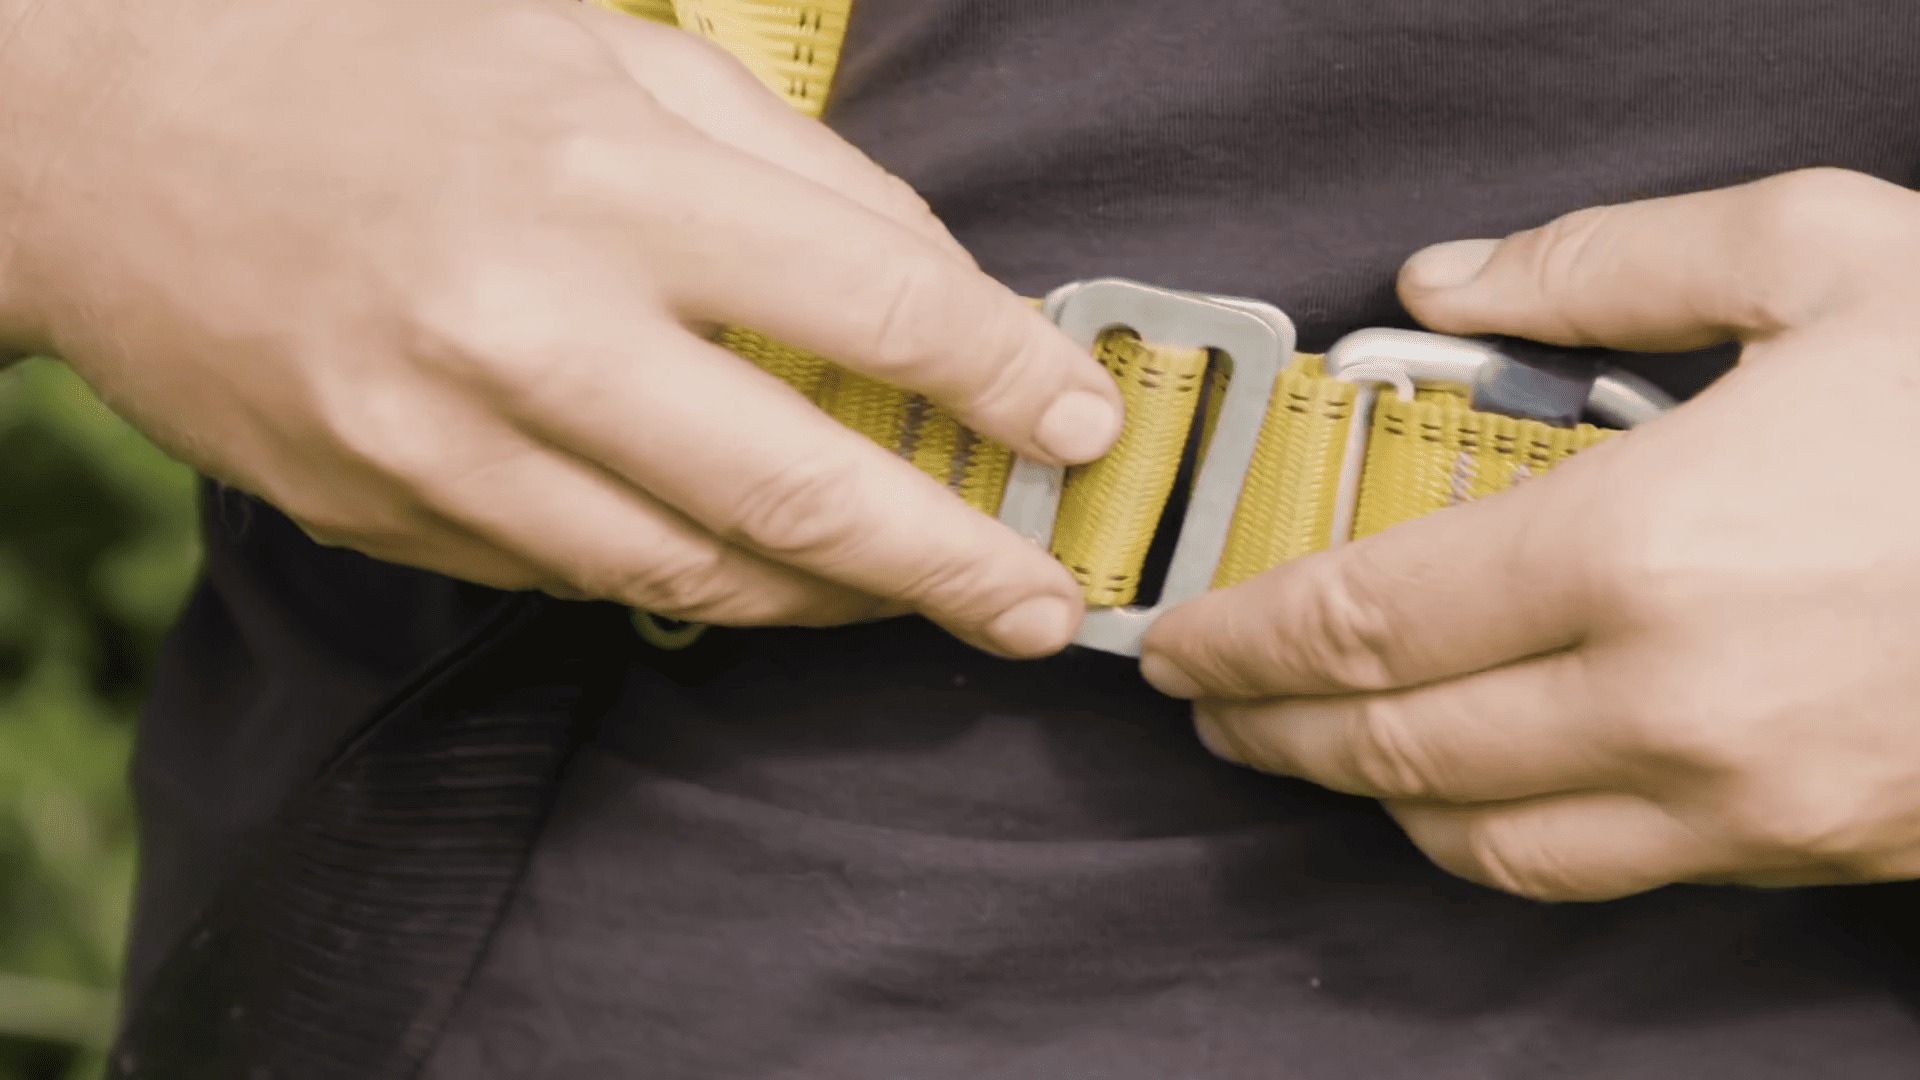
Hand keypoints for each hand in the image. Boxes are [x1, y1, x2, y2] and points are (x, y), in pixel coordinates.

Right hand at [0, 0, 1124, 655]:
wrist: (92, 131)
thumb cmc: (365, 55)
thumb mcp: (597, 49)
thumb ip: (780, 171)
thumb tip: (930, 288)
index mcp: (602, 177)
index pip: (872, 302)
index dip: (1003, 378)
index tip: (1079, 429)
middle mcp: (526, 327)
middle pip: (796, 489)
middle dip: (948, 563)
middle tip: (1037, 606)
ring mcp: (441, 444)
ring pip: (689, 573)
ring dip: (824, 596)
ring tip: (904, 591)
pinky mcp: (382, 514)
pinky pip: (574, 578)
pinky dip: (685, 578)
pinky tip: (742, 560)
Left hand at [1140, 168, 1919, 899]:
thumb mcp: (1828, 256)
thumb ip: (1605, 259)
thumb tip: (1438, 281)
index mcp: (1649, 546)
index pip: (1363, 621)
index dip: (1245, 641)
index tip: (1178, 644)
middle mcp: (1672, 702)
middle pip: (1392, 747)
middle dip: (1273, 730)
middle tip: (1210, 706)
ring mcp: (1743, 803)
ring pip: (1481, 840)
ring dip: (1368, 795)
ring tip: (1312, 745)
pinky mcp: (1807, 855)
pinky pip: (1595, 873)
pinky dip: (1494, 837)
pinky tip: (1470, 786)